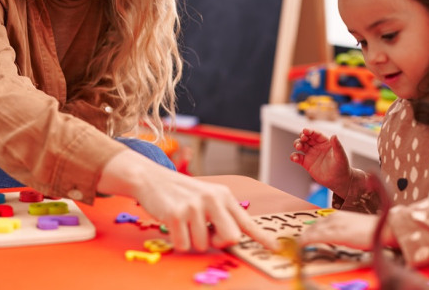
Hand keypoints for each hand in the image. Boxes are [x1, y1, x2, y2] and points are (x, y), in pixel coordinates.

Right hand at [98, 150, 277, 252]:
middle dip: (218, 243)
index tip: (276, 248)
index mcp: (224, 196)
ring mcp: (194, 206)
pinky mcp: (175, 214)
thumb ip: (223, 215)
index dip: (262, 238)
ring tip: (185, 223)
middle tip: (206, 233)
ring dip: (193, 241)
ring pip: (203, 245)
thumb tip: (235, 239)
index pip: (247, 222)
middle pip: (230, 238)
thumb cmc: (182, 192)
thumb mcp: (207, 197)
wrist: (152, 178)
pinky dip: (178, 241)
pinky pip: (184, 245)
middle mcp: (212, 199)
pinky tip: (174, 225)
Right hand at [290, 129, 351, 195]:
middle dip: (302, 136)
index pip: (316, 134)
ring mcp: (310, 154)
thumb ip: (337, 146)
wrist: (338, 181)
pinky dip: (294, 156)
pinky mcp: (306, 163)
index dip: (310, 131)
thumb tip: (334, 136)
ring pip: (300, 145)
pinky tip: (295, 158)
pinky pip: (297, 157)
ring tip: (299, 147)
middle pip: (306, 138)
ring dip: (297, 144)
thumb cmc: (342, 167)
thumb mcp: (341, 156)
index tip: (305, 131)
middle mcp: (317, 146)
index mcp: (325, 142)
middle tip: (302, 139)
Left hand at [298, 210, 378, 249]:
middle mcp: (335, 217)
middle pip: (313, 227)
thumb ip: (343, 230)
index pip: (318, 223)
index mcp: (338, 215)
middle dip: (304, 235)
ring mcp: (335, 224)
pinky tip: (301, 245)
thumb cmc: (373, 230)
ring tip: (296, 247)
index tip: (303, 238)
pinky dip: (307, 241)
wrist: (385, 228)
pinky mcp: (337, 233)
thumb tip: (336, 237)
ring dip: (303, 239)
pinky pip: (317, 237)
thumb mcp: (354, 227)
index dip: (309, 231)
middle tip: (296, 244)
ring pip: (312, 231)